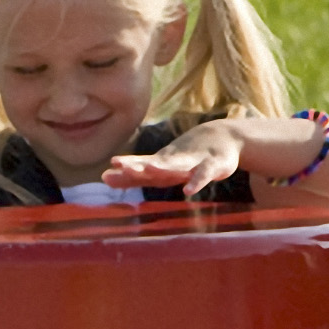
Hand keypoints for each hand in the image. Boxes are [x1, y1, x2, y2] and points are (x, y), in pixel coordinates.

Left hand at [102, 119, 241, 193]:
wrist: (225, 136)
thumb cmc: (190, 155)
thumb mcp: (163, 166)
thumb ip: (136, 176)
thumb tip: (103, 179)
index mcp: (162, 162)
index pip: (140, 168)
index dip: (125, 172)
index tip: (105, 176)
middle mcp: (174, 161)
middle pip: (153, 165)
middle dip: (137, 165)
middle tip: (118, 165)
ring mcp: (194, 162)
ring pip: (176, 165)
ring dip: (162, 166)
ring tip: (148, 168)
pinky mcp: (213, 166)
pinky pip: (203, 175)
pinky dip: (196, 182)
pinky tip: (188, 191)